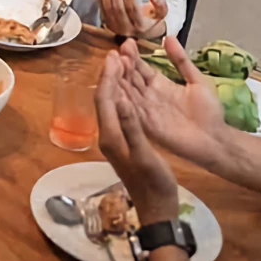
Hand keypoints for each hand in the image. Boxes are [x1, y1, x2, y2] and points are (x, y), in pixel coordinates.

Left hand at [97, 49, 181, 223]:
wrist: (156, 208)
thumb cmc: (154, 183)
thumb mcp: (145, 155)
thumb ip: (132, 128)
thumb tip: (121, 99)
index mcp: (111, 136)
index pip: (104, 99)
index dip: (108, 76)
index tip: (114, 56)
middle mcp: (107, 135)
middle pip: (104, 98)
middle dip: (108, 75)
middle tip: (115, 53)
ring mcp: (114, 138)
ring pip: (110, 104)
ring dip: (114, 83)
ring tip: (121, 64)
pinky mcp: (122, 141)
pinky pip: (118, 111)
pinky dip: (121, 95)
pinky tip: (129, 89)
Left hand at [99, 0, 167, 37]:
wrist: (144, 34)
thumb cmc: (153, 20)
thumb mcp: (162, 13)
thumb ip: (160, 3)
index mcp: (141, 26)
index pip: (132, 8)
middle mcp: (127, 29)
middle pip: (118, 8)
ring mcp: (116, 28)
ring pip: (108, 10)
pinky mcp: (108, 26)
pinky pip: (102, 12)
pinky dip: (99, 0)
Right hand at [115, 37, 232, 169]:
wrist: (216, 139)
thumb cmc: (209, 112)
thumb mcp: (196, 80)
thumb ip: (181, 60)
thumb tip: (169, 37)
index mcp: (159, 84)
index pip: (141, 68)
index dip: (134, 56)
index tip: (127, 43)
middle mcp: (149, 96)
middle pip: (131, 78)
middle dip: (123, 65)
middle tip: (116, 52)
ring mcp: (146, 110)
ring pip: (128, 92)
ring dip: (119, 80)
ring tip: (113, 65)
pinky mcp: (147, 124)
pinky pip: (132, 111)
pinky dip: (123, 100)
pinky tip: (115, 89)